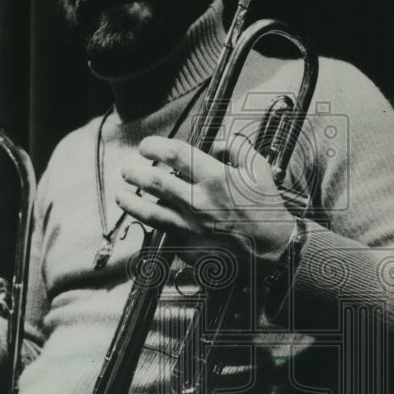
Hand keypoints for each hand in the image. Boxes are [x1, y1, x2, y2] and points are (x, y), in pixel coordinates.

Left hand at [116, 133, 295, 261]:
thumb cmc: (266, 208)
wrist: (272, 250)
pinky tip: (145, 217)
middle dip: (134, 171)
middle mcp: (198, 202)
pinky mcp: (188, 248)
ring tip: (120, 193)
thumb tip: (216, 142)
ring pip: (147, 211)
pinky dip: (151, 224)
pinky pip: (162, 233)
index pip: (174, 154)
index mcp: (215, 178)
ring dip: (129, 200)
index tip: (146, 147)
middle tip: (128, 169)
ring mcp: (190, 227)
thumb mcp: (258, 169)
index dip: (153, 146)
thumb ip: (236, 148)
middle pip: (153, 181)